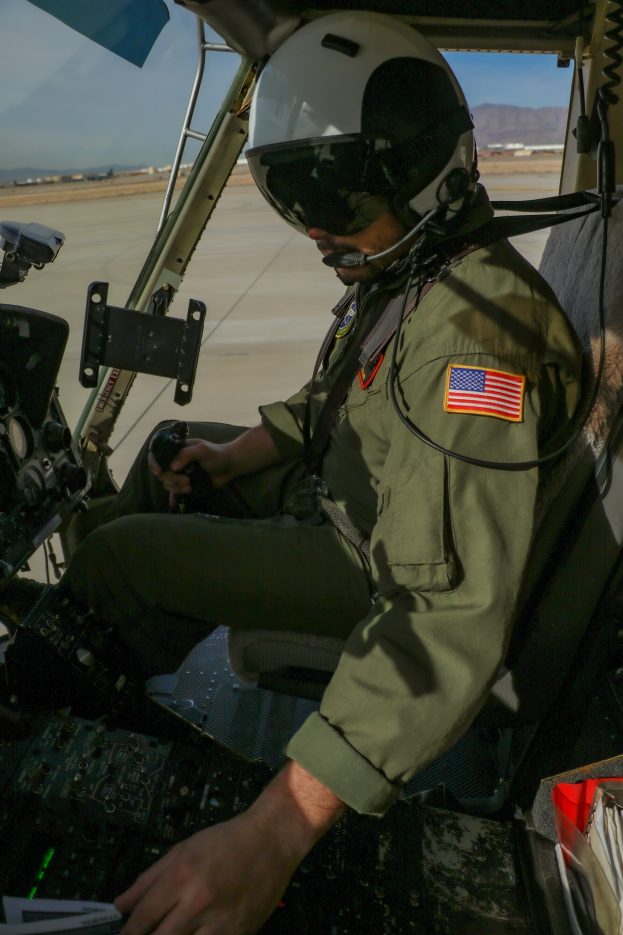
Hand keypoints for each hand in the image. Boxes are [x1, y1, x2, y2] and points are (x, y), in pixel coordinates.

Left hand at [115, 812, 294, 934]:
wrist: (271, 840)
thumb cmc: (225, 841)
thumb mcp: (182, 850)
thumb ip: (148, 879)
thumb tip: (121, 905)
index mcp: (182, 876)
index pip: (143, 918)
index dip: (128, 933)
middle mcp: (199, 902)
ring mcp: (221, 922)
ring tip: (171, 933)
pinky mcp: (240, 934)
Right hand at [148, 440, 231, 507]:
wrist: (230, 466)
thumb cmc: (218, 454)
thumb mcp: (203, 450)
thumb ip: (187, 454)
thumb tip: (172, 467)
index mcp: (177, 450)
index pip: (158, 455)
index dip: (154, 463)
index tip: (159, 471)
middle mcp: (176, 462)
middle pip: (162, 473)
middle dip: (172, 479)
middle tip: (187, 481)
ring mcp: (181, 474)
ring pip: (168, 484)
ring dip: (176, 488)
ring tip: (190, 487)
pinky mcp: (187, 485)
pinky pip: (175, 493)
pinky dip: (173, 498)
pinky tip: (173, 504)